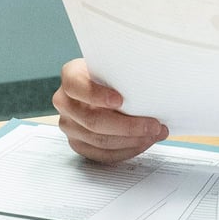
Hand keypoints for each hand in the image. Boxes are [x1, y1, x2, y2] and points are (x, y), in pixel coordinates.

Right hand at [52, 58, 166, 163]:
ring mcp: (69, 125)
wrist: (101, 85)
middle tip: (153, 125)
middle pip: (92, 120)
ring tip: (154, 134)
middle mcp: (65, 102)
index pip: (76, 86)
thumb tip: (151, 82)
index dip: (97, 95)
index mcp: (70, 76)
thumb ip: (123, 72)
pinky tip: (142, 143)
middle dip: (128, 126)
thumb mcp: (113, 65)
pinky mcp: (78, 143)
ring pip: (100, 141)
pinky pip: (102, 154)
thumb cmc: (111, 74)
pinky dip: (126, 151)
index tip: (120, 100)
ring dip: (132, 141)